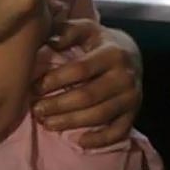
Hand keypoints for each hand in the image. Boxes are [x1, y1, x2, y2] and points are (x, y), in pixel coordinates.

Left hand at [31, 21, 142, 147]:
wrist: (132, 52)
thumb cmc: (99, 40)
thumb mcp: (85, 28)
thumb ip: (67, 31)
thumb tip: (50, 41)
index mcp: (112, 53)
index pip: (80, 70)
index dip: (56, 80)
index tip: (34, 87)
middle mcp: (125, 77)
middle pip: (88, 96)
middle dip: (59, 105)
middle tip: (36, 110)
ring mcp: (132, 98)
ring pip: (100, 116)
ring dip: (71, 122)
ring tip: (47, 123)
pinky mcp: (135, 113)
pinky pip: (118, 132)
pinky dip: (99, 139)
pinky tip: (79, 141)